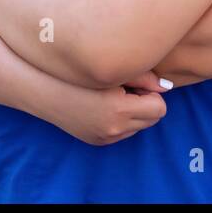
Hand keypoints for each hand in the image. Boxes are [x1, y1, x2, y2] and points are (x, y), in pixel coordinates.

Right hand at [46, 70, 169, 146]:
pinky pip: (122, 132)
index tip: (135, 82)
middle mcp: (113, 128)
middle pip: (152, 120)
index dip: (150, 92)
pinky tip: (103, 105)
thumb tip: (168, 87)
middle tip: (125, 87)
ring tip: (112, 94)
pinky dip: (120, 120)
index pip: (160, 107)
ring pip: (138, 127)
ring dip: (133, 112)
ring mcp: (105, 138)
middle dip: (145, 103)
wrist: (43, 89)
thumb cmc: (79, 72)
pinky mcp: (97, 141)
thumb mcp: (113, 70)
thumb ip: (145, 77)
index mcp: (119, 110)